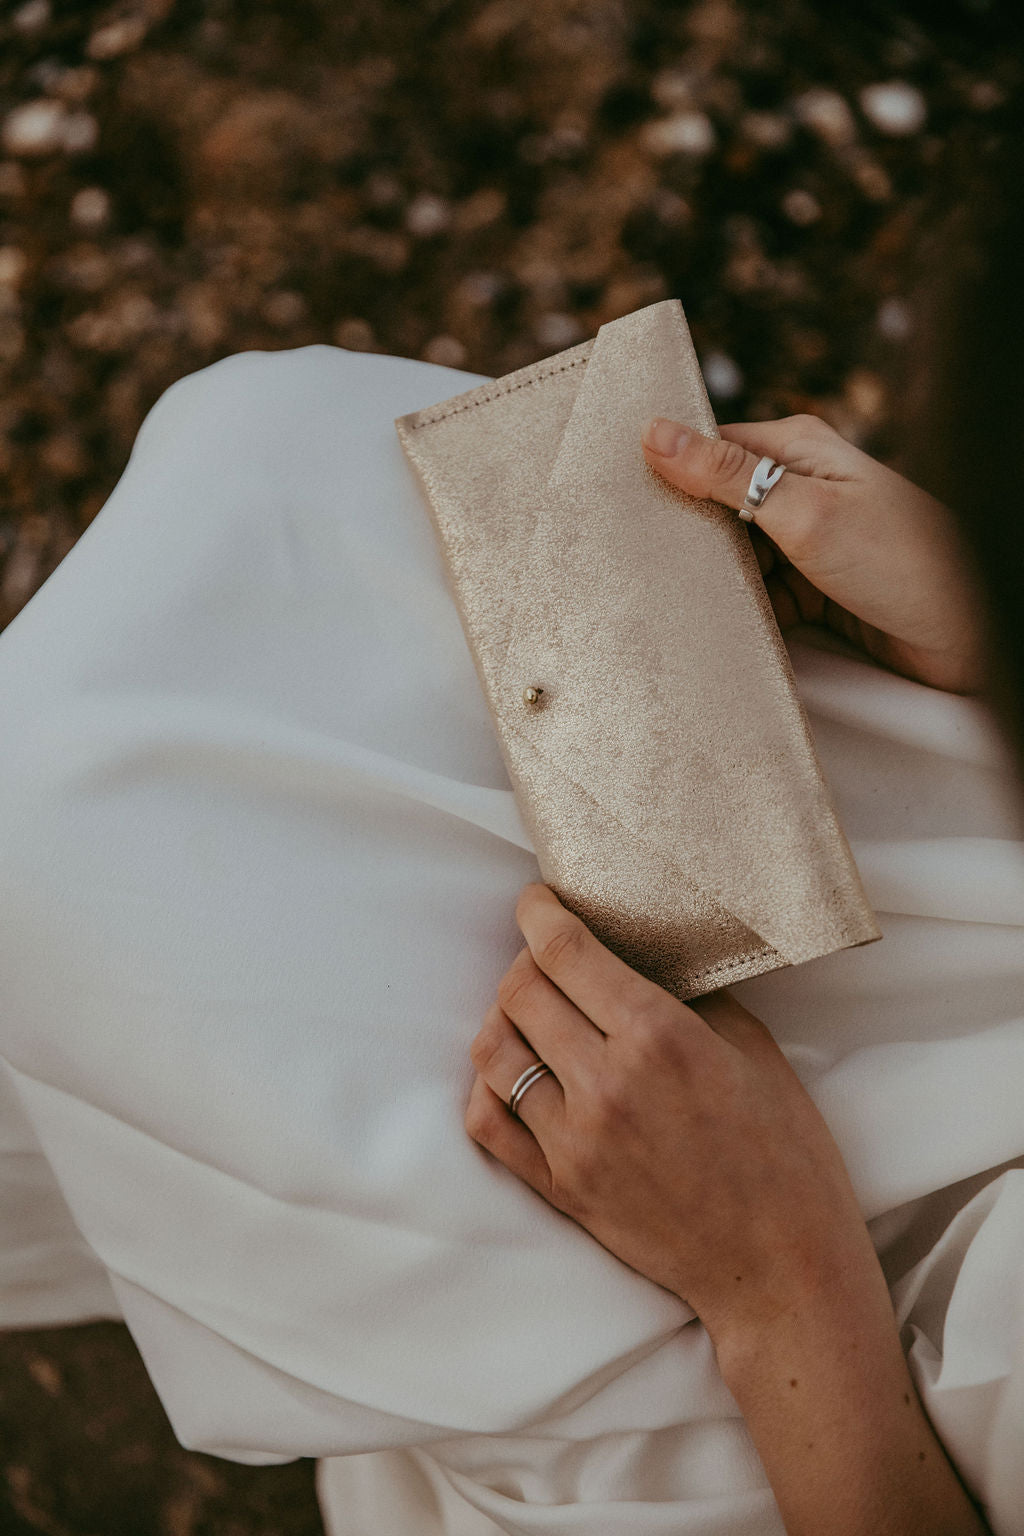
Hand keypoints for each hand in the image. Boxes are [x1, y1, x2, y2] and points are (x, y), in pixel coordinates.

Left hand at [466, 885, 993, 1535]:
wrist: (781, 1270)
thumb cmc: (785, 1155)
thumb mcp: (752, 1049)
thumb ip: (687, 996)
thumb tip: (636, 954)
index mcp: (660, 1038)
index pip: (564, 951)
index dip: (539, 911)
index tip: (537, 899)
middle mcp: (606, 1084)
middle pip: (520, 991)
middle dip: (527, 959)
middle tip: (549, 957)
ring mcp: (574, 1140)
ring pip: (493, 1050)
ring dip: (504, 1017)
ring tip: (532, 1012)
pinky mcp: (558, 1187)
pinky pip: (488, 1120)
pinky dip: (490, 1084)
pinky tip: (518, 1072)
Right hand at [641, 413, 988, 696]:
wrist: (967, 634)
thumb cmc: (903, 559)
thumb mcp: (804, 511)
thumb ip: (726, 476)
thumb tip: (655, 432)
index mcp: (797, 449)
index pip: (709, 447)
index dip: (664, 469)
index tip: (615, 496)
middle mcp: (799, 489)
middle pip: (713, 506)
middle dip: (680, 532)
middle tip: (628, 557)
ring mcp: (805, 542)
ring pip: (731, 556)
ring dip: (707, 578)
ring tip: (662, 597)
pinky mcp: (811, 591)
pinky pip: (755, 597)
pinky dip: (735, 611)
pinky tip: (709, 625)